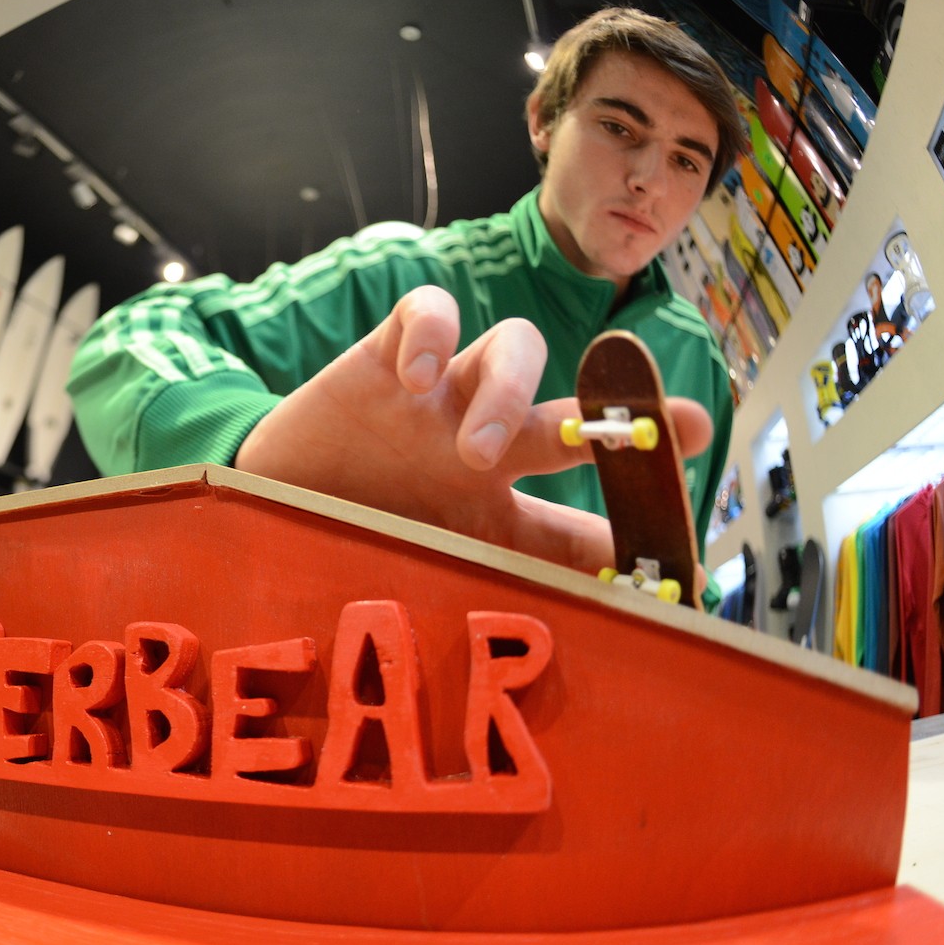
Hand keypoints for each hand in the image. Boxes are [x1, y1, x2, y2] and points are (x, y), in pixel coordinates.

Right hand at [233, 286, 713, 578]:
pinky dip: (430, 333)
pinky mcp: (385, 358)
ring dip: (506, 392)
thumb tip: (593, 633)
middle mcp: (482, 443)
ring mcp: (437, 398)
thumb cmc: (345, 546)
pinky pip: (424, 311)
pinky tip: (416, 378)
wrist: (258, 512)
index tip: (684, 540)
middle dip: (617, 417)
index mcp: (498, 506)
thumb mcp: (424, 577)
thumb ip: (498, 594)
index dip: (636, 501)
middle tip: (654, 432)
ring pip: (510, 347)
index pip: (582, 505)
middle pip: (566, 413)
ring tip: (476, 449)